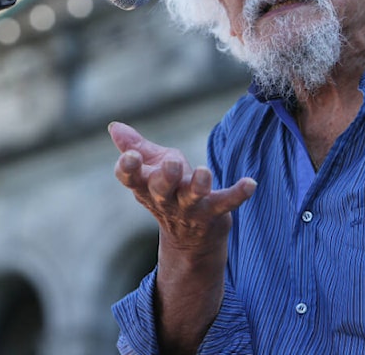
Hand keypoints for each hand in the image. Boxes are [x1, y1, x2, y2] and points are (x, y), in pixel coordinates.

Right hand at [109, 121, 255, 257]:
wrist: (191, 238)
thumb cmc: (168, 191)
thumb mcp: (150, 169)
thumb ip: (134, 147)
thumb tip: (114, 126)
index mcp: (145, 186)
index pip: (130, 179)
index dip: (128, 168)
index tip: (130, 156)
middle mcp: (166, 199)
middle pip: (160, 189)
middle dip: (166, 176)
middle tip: (172, 163)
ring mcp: (191, 207)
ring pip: (192, 197)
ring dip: (198, 185)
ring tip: (205, 172)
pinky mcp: (214, 211)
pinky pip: (227, 202)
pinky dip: (239, 194)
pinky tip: (250, 183)